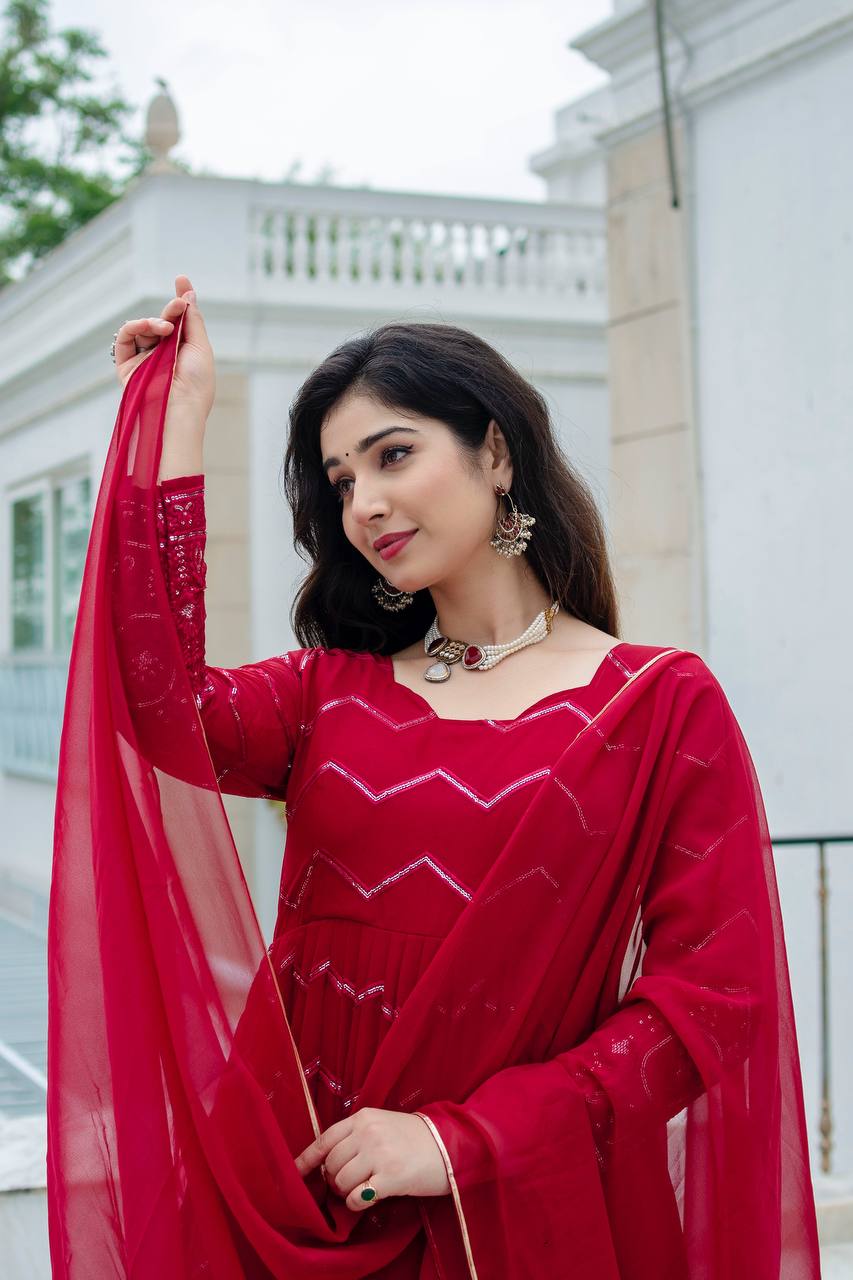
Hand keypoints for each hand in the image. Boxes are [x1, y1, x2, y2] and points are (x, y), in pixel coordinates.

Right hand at [113, 273, 214, 423]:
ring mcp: (145, 359)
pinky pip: (125, 338)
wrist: (178, 408)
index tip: (181, 279)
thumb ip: (193, 319)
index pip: (181, 321)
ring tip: (167, 327)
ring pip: (144, 327)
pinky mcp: (127, 365)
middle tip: (178, 305)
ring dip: (155, 320)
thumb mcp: (200, 346)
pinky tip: (149, 327)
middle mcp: (164, 355)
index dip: (181, 300)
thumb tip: (188, 295)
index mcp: (184, 352)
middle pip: (163, 321)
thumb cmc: (196, 383)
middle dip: (172, 309)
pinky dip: (135, 326)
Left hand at [294, 1107, 450, 1210]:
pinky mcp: (390, 1176)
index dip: (306, 1159)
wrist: (449, 1146)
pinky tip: (368, 1198)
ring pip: (341, 1182)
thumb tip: (328, 1164)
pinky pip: (357, 1197)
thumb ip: (356, 1137)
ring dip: (346, 1192)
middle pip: (331, 1164)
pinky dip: (356, 1203)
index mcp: (363, 1117)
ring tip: (362, 1189)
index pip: (325, 1139)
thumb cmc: (414, 1139)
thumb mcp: (382, 1126)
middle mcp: (368, 1132)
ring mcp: (379, 1153)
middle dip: (334, 1179)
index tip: (293, 1173)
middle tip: (349, 1184)